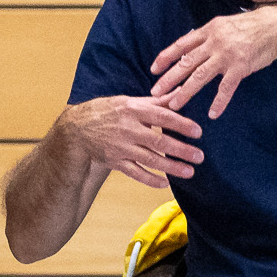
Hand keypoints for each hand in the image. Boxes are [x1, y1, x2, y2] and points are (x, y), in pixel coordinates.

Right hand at [59, 95, 203, 189]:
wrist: (77, 128)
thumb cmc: (108, 112)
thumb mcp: (130, 102)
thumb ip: (157, 101)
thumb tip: (180, 92)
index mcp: (134, 110)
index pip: (162, 117)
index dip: (181, 124)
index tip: (198, 131)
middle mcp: (128, 129)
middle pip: (158, 141)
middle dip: (181, 150)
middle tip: (199, 156)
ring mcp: (121, 147)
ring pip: (150, 159)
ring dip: (171, 167)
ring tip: (189, 172)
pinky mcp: (115, 161)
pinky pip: (135, 173)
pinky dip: (150, 179)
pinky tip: (165, 184)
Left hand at [149, 5, 276, 118]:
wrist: (276, 27)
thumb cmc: (251, 27)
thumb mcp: (224, 25)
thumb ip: (208, 37)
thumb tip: (190, 49)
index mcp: (209, 30)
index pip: (181, 44)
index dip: (166, 57)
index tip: (153, 69)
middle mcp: (214, 42)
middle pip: (186, 62)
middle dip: (168, 78)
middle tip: (155, 91)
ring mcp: (227, 55)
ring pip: (200, 76)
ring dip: (185, 92)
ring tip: (174, 105)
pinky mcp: (240, 66)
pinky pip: (226, 88)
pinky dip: (219, 102)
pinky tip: (212, 114)